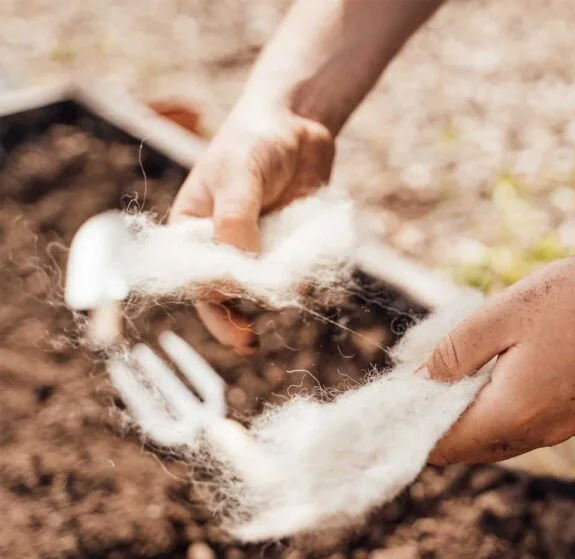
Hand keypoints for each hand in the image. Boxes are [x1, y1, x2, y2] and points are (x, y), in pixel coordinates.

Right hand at [170, 103, 334, 353]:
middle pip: (224, 295)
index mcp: (193, 233)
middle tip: (250, 343)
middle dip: (235, 321)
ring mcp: (256, 250)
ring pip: (260, 289)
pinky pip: (291, 275)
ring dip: (272, 298)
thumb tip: (239, 277)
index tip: (232, 325)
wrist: (298, 125)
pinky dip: (298, 282)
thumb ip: (235, 222)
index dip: (210, 305)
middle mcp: (221, 247)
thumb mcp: (239, 176)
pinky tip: (308, 276)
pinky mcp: (285, 249)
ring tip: (291, 291)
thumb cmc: (254, 142)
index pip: (194, 279)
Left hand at [421, 251, 574, 464]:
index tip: (396, 407)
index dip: (416, 429)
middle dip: (439, 425)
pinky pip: (527, 426)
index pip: (449, 444)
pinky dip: (499, 413)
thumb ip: (453, 354)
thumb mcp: (501, 316)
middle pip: (473, 447)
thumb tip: (419, 383)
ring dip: (469, 419)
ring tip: (446, 386)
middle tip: (416, 393)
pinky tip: (489, 381)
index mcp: (516, 410)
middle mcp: (543, 430)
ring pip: (500, 439)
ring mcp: (566, 426)